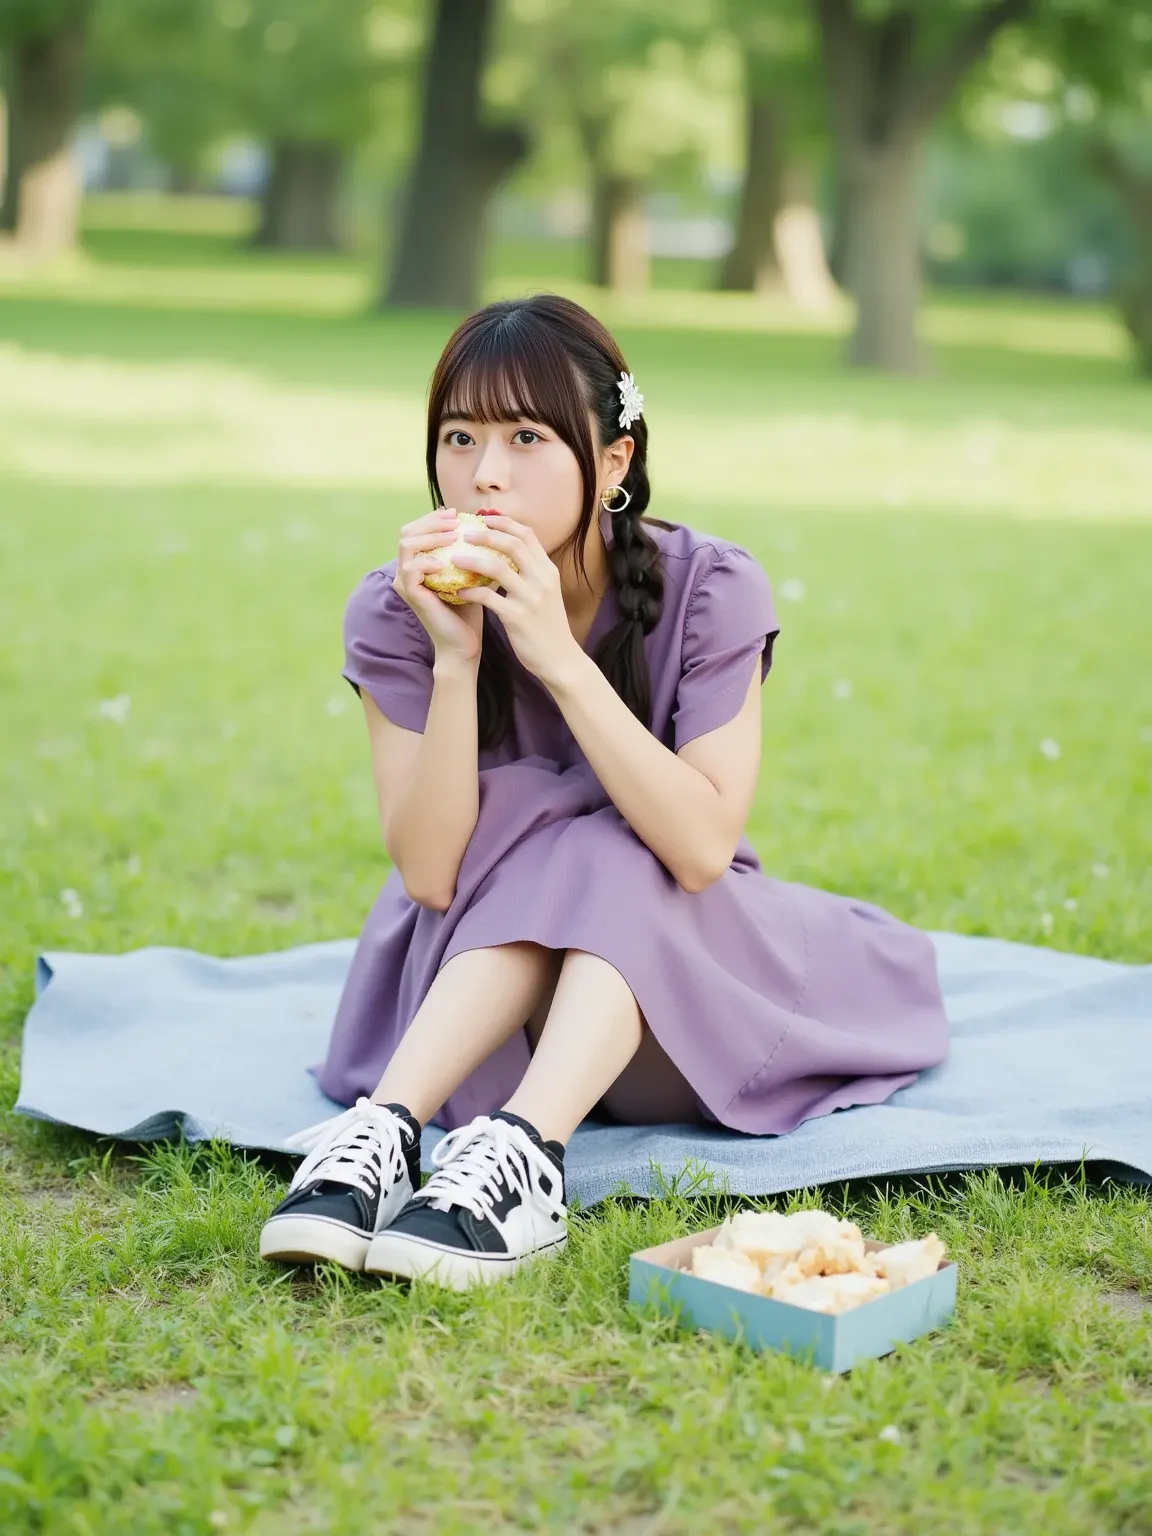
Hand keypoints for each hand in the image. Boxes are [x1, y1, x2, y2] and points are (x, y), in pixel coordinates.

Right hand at [392, 508, 483, 666]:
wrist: (464, 643)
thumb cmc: (470, 608)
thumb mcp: (472, 572)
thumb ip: (471, 550)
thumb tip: (490, 524)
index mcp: (418, 563)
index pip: (417, 530)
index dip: (434, 517)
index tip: (457, 514)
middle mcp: (407, 571)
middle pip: (407, 532)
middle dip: (431, 521)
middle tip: (455, 520)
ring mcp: (405, 582)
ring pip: (407, 545)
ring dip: (431, 536)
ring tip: (454, 535)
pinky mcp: (410, 594)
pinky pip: (411, 569)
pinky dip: (428, 561)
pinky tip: (446, 561)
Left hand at [450, 515, 583, 688]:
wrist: (560, 659)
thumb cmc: (548, 626)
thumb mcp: (546, 593)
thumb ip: (531, 572)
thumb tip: (510, 552)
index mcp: (547, 571)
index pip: (527, 535)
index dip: (504, 522)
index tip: (485, 518)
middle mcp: (541, 580)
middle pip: (513, 544)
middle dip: (487, 534)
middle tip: (466, 533)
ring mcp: (530, 598)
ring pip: (498, 568)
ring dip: (473, 560)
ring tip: (455, 558)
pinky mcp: (517, 617)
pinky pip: (488, 598)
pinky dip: (471, 592)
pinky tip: (458, 592)